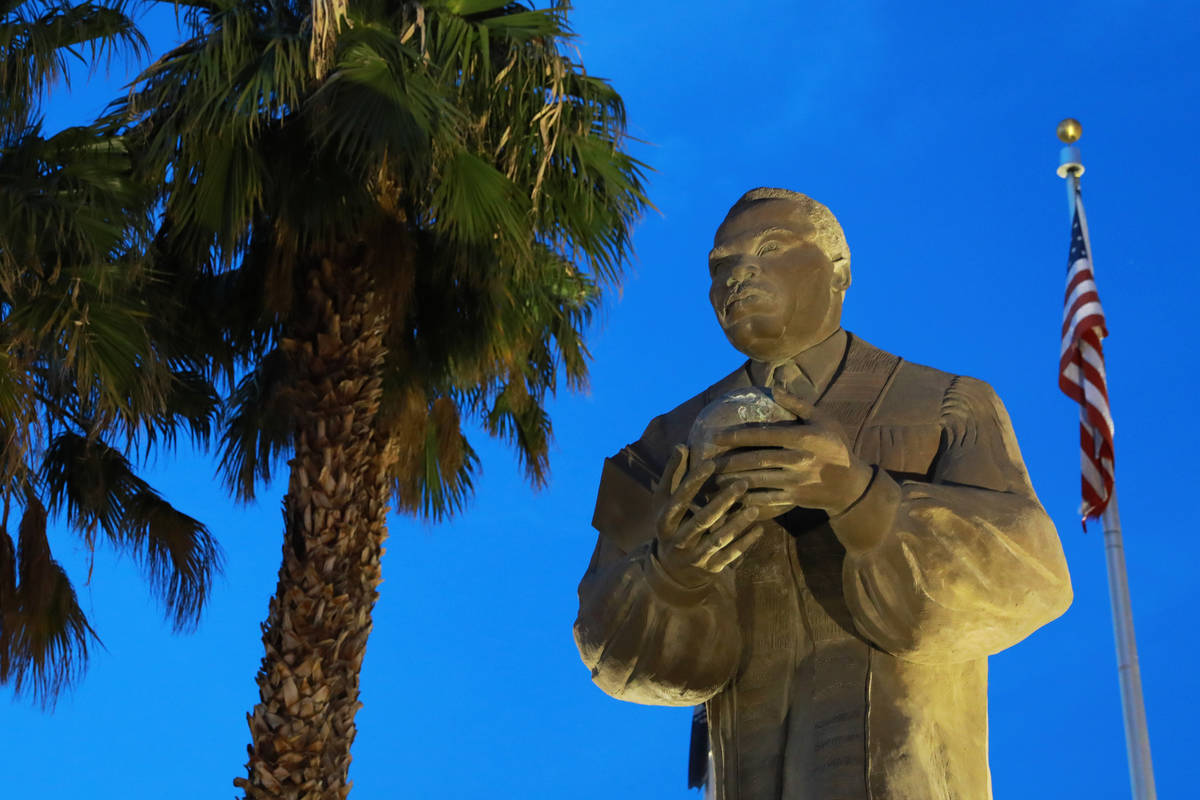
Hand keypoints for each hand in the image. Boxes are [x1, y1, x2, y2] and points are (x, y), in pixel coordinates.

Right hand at [652, 444, 763, 585]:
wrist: (671, 571)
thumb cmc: (671, 524)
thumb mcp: (665, 502)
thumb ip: (673, 475)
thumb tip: (681, 445)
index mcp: (664, 521)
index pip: (678, 500)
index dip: (693, 481)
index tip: (711, 463)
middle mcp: (677, 541)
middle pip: (701, 520)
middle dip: (722, 502)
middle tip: (742, 482)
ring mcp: (694, 557)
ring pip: (717, 539)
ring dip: (737, 523)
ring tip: (755, 507)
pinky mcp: (710, 569)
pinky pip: (730, 556)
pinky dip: (745, 543)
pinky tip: (760, 528)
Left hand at [710, 389, 872, 515]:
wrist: (852, 485)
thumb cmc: (834, 446)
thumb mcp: (822, 420)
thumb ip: (797, 404)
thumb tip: (774, 387)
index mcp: (802, 438)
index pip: (763, 435)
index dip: (737, 436)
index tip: (714, 437)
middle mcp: (798, 459)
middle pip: (756, 460)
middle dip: (728, 461)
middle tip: (706, 461)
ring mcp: (796, 481)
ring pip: (758, 481)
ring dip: (732, 480)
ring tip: (712, 478)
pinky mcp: (795, 498)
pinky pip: (766, 499)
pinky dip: (747, 498)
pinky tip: (731, 495)